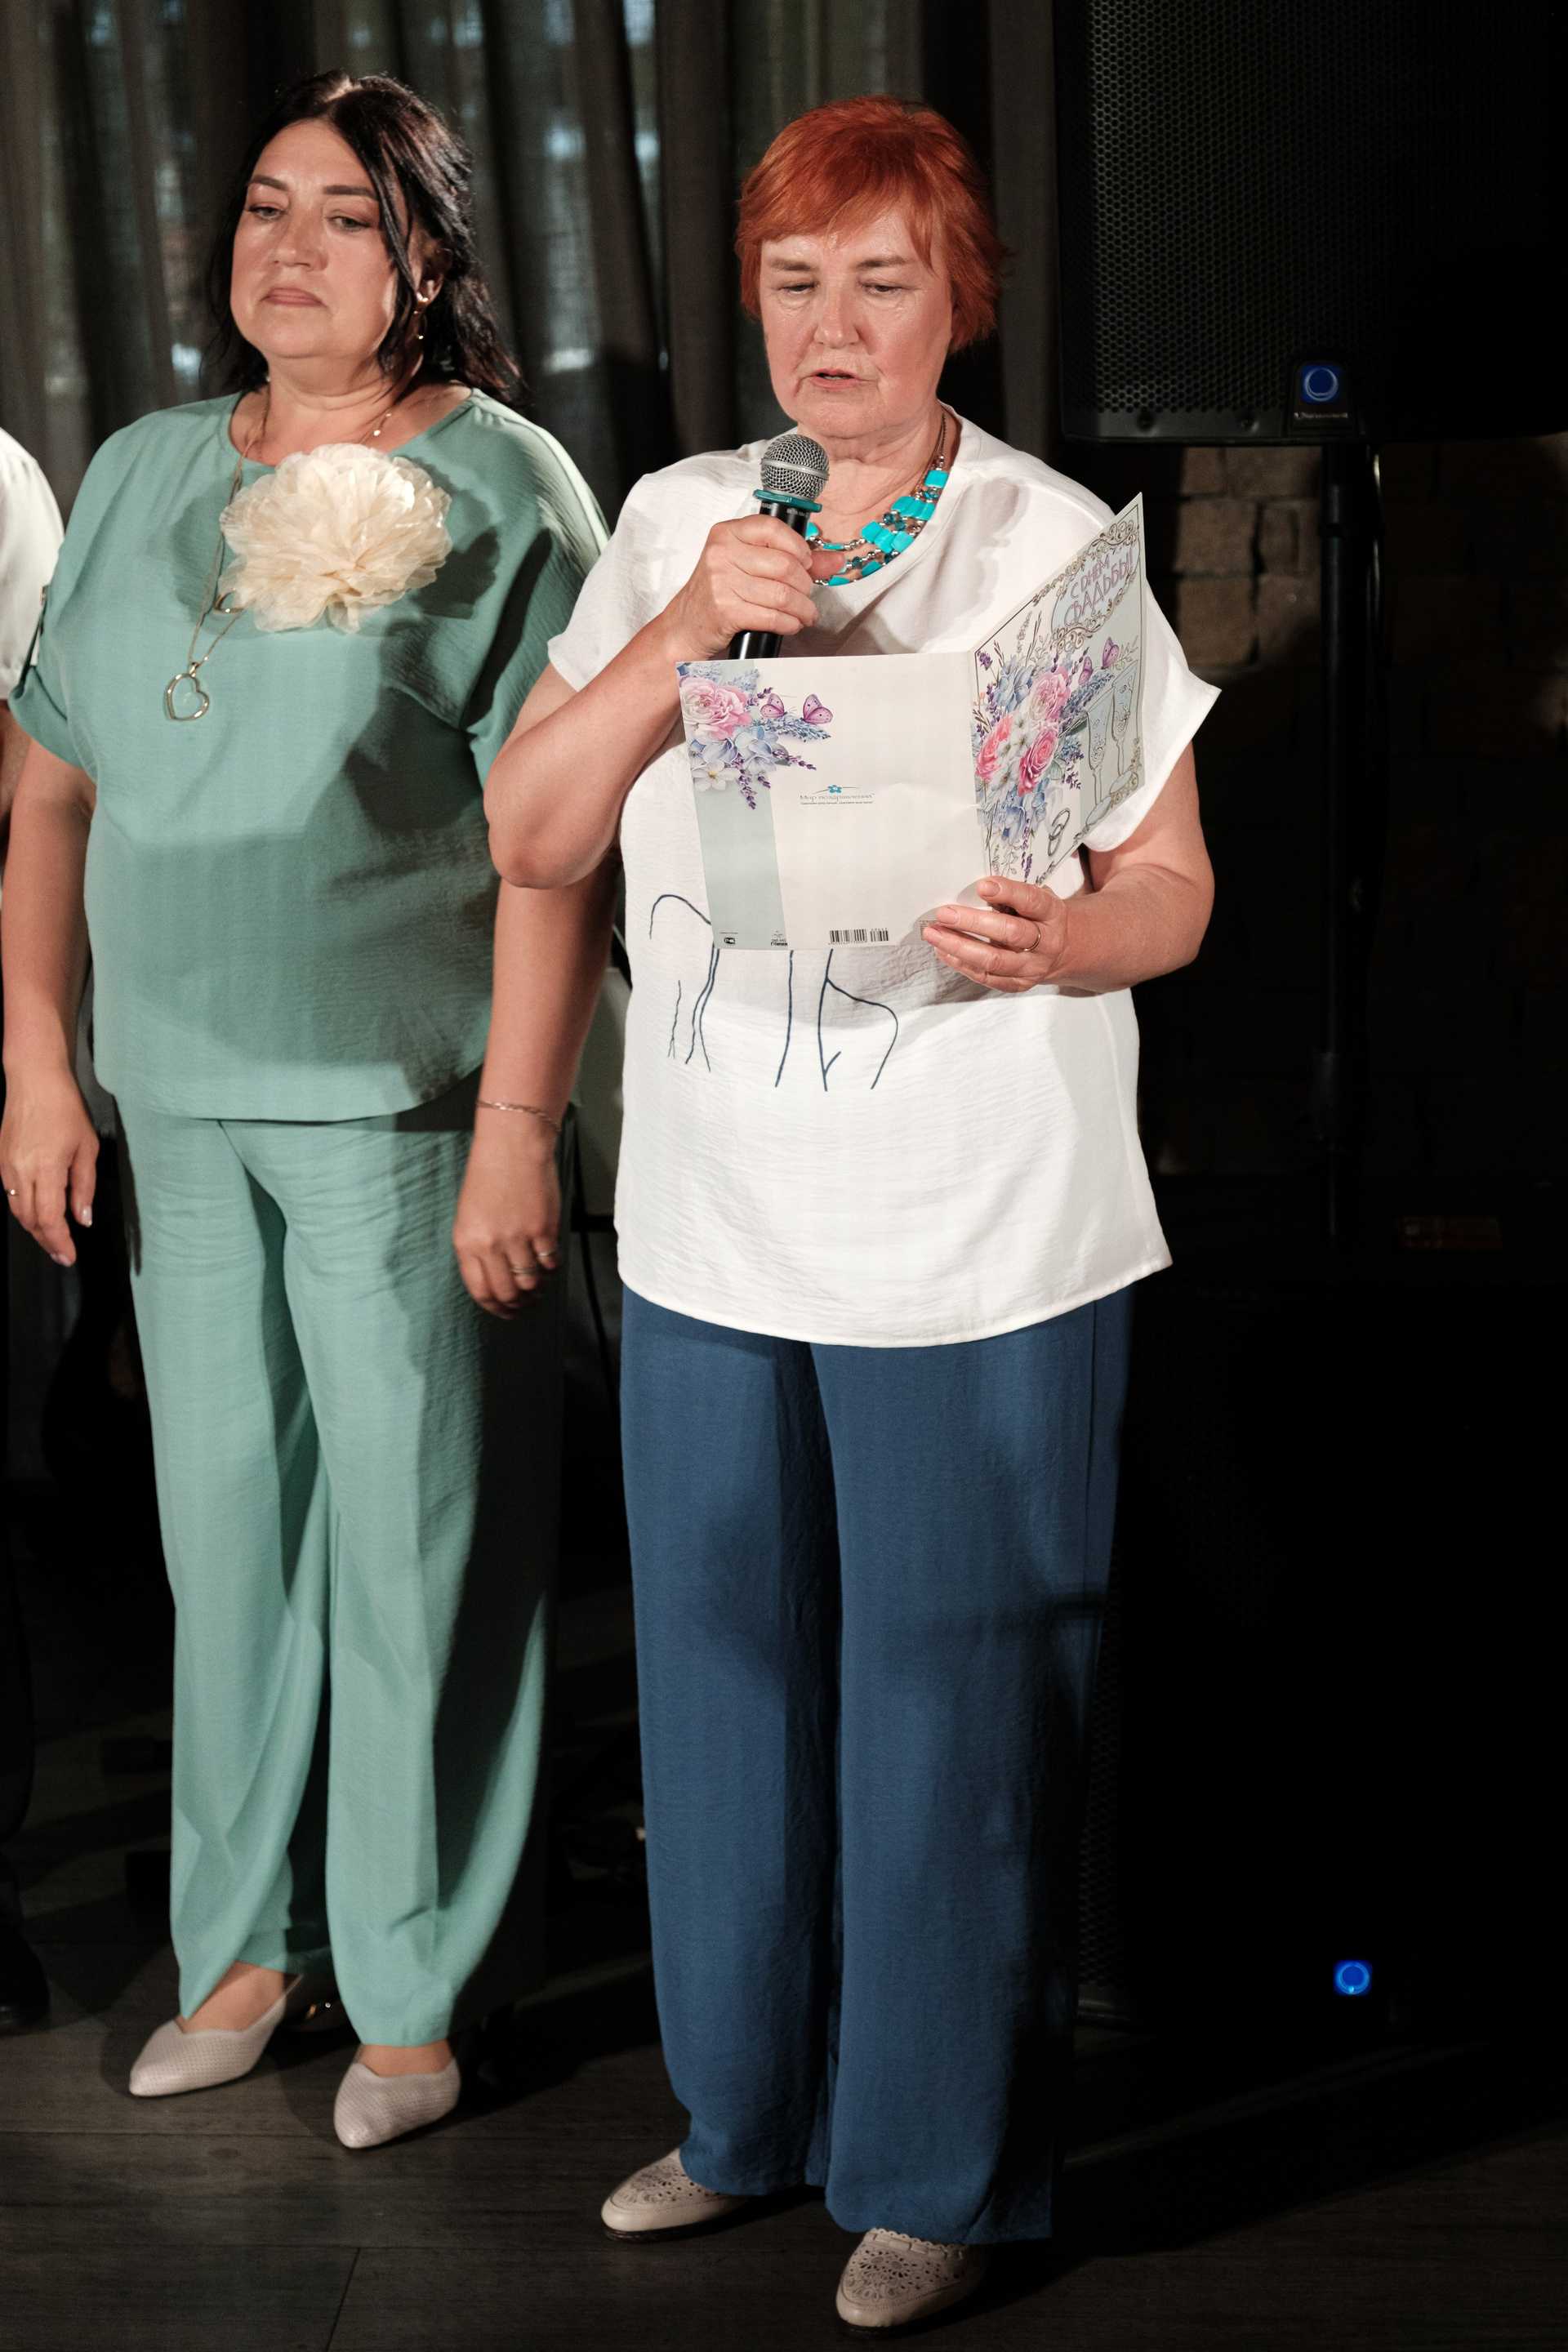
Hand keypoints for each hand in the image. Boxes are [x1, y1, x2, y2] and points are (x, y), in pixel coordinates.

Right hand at [0, 1068, 98, 1265]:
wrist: (33, 1081)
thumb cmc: (65, 1109)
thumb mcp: (86, 1148)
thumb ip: (83, 1187)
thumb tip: (82, 1219)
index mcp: (46, 1171)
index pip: (50, 1220)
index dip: (59, 1243)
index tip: (69, 1257)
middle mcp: (22, 1173)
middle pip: (31, 1221)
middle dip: (47, 1241)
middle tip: (62, 1254)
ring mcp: (8, 1168)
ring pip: (19, 1211)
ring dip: (35, 1229)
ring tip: (53, 1239)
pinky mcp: (2, 1161)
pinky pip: (12, 1196)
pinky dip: (25, 1211)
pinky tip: (38, 1214)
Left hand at [452, 1111, 562, 1317]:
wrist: (512, 1146)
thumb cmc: (489, 1176)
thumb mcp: (469, 1216)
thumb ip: (477, 1249)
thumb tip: (495, 1279)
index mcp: (466, 1243)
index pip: (480, 1291)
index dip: (496, 1308)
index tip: (506, 1311)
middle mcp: (490, 1245)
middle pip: (507, 1293)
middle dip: (518, 1305)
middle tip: (526, 1303)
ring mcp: (517, 1238)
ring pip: (530, 1282)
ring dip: (537, 1289)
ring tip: (540, 1286)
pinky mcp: (543, 1229)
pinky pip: (550, 1263)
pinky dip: (552, 1268)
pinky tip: (550, 1262)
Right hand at [659, 515, 818, 660]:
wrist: (687, 625)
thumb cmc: (719, 593)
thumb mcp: (749, 566)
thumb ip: (793, 559)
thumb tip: (834, 560)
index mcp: (727, 533)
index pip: (773, 529)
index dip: (799, 547)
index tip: (807, 563)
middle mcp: (722, 553)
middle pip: (784, 565)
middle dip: (805, 585)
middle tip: (807, 595)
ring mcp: (721, 582)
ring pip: (782, 594)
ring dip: (802, 609)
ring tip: (805, 614)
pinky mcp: (725, 610)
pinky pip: (772, 616)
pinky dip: (789, 623)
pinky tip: (791, 624)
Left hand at [923, 876, 1071, 992]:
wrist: (1064, 949)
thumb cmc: (1040, 917)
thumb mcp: (1035, 900)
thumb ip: (1011, 896)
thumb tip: (969, 891)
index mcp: (1052, 913)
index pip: (1031, 901)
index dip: (1008, 893)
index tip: (982, 886)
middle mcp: (1046, 942)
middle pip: (1010, 933)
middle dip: (974, 922)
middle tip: (945, 914)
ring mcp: (1032, 967)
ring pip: (994, 960)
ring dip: (960, 946)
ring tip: (934, 934)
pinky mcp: (1018, 984)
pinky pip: (987, 976)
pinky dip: (961, 964)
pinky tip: (943, 951)